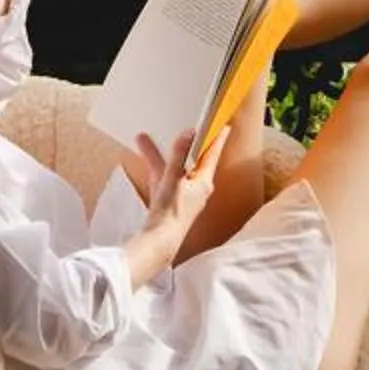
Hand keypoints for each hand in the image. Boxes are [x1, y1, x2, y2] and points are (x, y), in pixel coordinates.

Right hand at [133, 126, 216, 252]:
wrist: (159, 242)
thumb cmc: (170, 214)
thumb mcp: (173, 179)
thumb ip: (179, 155)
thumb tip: (189, 133)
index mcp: (203, 183)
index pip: (212, 155)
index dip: (217, 139)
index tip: (224, 127)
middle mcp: (197, 189)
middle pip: (192, 159)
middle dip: (185, 143)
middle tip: (192, 127)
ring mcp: (184, 196)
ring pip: (173, 168)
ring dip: (161, 154)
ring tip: (145, 138)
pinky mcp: (170, 202)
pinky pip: (164, 177)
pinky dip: (156, 166)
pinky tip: (145, 157)